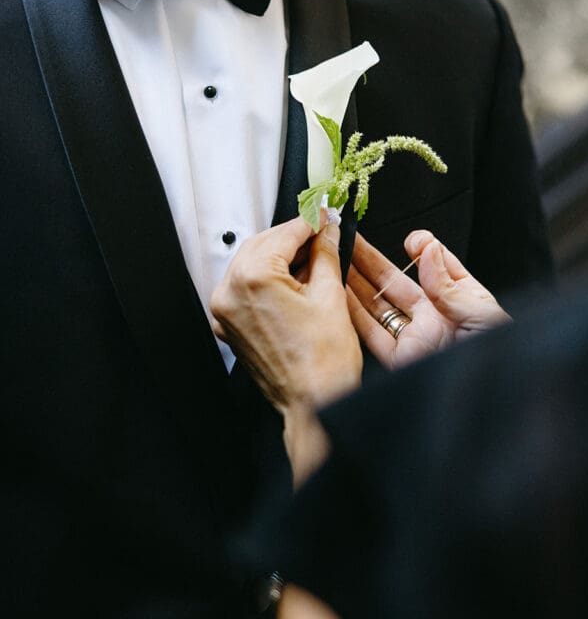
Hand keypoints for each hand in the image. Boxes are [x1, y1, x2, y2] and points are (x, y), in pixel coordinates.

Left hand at [210, 216, 362, 482]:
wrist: (314, 404)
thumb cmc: (324, 362)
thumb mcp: (330, 295)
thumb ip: (325, 253)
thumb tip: (327, 230)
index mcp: (252, 280)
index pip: (284, 234)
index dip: (311, 221)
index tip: (326, 214)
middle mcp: (230, 293)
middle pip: (263, 245)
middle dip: (293, 236)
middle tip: (323, 230)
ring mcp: (226, 312)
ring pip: (251, 264)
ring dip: (280, 255)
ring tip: (313, 254)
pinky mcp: (230, 326)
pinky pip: (246, 289)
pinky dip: (267, 278)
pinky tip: (294, 278)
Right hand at [347, 230, 509, 368]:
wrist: (492, 400)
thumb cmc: (499, 356)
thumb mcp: (482, 315)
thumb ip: (449, 284)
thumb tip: (428, 249)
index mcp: (463, 300)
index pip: (438, 267)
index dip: (422, 250)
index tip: (411, 240)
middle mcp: (436, 317)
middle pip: (397, 283)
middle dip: (370, 261)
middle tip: (348, 239)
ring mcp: (417, 338)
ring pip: (379, 306)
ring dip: (355, 283)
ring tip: (335, 260)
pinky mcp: (401, 360)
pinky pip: (373, 335)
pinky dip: (354, 315)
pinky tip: (339, 295)